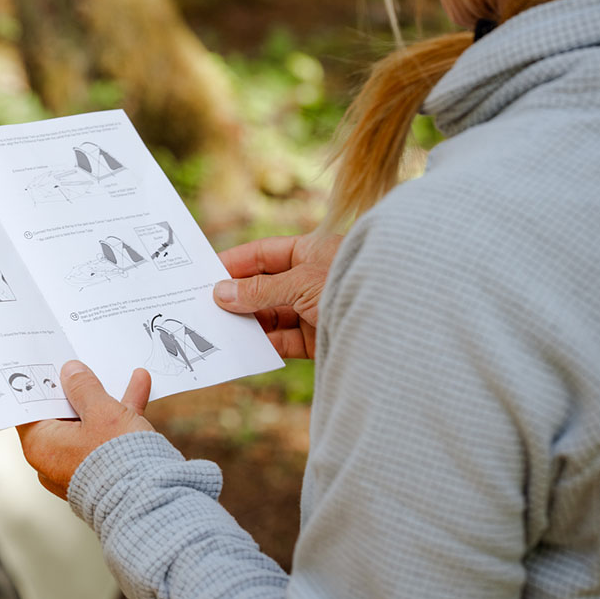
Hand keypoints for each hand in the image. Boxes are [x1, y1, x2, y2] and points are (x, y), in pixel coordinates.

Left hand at [17, 360, 153, 499]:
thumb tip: (70, 371)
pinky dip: (121, 415)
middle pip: (62, 414)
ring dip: (106, 398)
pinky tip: (139, 387)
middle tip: (80, 364)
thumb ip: (83, 387)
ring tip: (117, 372)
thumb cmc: (115, 458)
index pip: (31, 409)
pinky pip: (108, 435)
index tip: (47, 365)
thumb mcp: (100, 411)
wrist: (149, 499)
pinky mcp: (104, 470)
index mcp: (41, 445)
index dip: (40, 385)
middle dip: (78, 388)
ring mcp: (80, 465)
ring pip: (90, 423)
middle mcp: (56, 458)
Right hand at [214, 232, 341, 359]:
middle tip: (207, 305)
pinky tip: (246, 347)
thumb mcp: (300, 282)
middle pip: (265, 286)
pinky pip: (286, 340)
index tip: (207, 274)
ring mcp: (315, 310)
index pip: (265, 253)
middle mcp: (312, 279)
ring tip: (221, 328)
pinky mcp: (320, 339)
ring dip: (249, 322)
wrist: (392, 327)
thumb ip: (259, 289)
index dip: (236, 262)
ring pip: (273, 315)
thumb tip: (221, 292)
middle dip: (238, 296)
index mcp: (312, 251)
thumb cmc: (349, 288)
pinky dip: (267, 344)